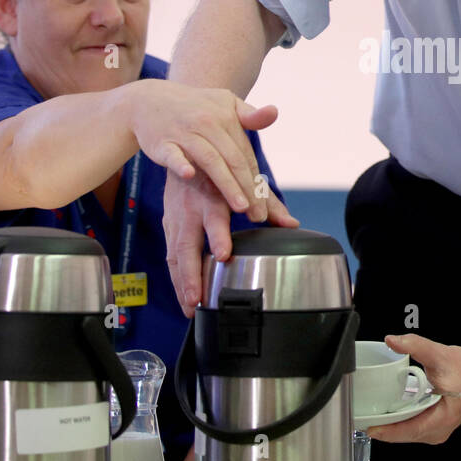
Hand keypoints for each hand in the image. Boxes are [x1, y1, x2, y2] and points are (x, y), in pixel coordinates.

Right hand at [129, 81, 277, 221]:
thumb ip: (249, 114)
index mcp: (226, 118)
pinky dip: (180, 164)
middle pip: (233, 160)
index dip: (256, 180)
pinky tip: (189, 175)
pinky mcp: (162, 142)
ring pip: (210, 160)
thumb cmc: (194, 106)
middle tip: (258, 215)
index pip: (245, 155)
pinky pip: (173, 154)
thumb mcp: (224, 103)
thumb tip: (274, 113)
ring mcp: (184, 133)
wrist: (149, 100)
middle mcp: (208, 124)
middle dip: (248, 188)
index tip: (265, 205)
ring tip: (241, 206)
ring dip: (227, 183)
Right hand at [163, 168, 298, 316]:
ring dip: (181, 282)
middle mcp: (191, 208)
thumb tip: (292, 224)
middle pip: (187, 243)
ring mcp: (176, 218)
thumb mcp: (246, 181)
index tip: (224, 255)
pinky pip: (170, 256)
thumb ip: (268, 204)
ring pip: (175, 254)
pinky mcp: (169, 226)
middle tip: (197, 298)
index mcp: (212, 196)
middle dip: (191, 273)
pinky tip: (184, 298)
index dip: (218, 236)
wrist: (188, 152)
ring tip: (190, 308)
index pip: (215, 218)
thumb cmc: (221, 170)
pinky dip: (176, 279)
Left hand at [365, 334, 460, 444]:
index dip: (388, 431)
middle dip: (383, 427)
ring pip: (407, 433)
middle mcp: (439, 429)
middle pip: (405, 434)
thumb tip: (393, 341)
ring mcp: (436, 430)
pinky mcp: (433, 426)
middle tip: (362, 416)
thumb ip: (415, 345)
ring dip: (389, 426)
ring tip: (370, 414)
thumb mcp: (440, 355)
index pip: (410, 430)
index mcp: (443, 418)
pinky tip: (387, 413)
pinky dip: (398, 422)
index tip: (370, 427)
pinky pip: (411, 428)